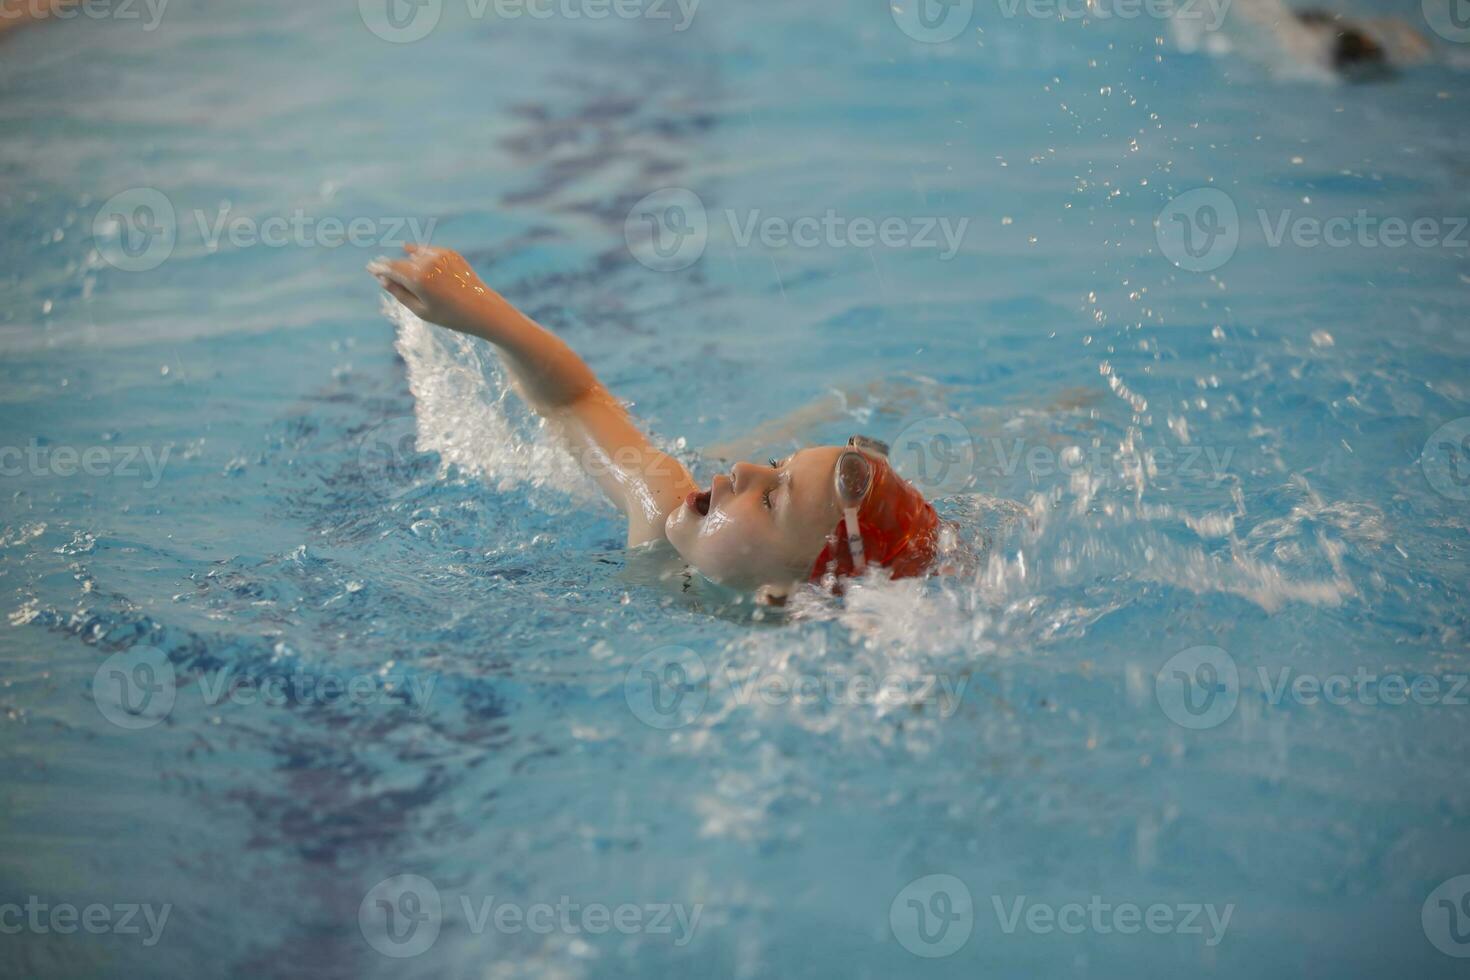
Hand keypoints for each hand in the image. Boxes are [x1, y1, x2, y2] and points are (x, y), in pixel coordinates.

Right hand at [368, 244, 492, 333]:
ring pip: (414, 255)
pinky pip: (428, 251)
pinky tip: (408, 250)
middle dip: (390, 267)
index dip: (378, 268)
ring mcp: (439, 255)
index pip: (390, 269)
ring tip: (399, 270)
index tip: (370, 268)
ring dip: (406, 261)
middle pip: (401, 262)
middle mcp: (427, 262)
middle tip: (379, 270)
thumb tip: (382, 279)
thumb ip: (399, 293)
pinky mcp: (450, 253)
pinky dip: (419, 253)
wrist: (482, 309)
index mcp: (417, 278)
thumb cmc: (450, 315)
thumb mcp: (420, 310)